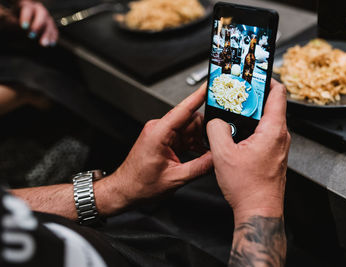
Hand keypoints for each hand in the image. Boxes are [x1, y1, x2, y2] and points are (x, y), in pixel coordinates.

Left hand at [19, 0, 57, 46]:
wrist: (23, 23)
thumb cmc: (15, 20)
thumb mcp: (12, 20)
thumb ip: (15, 23)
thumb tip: (24, 29)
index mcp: (27, 6)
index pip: (28, 9)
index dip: (26, 17)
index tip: (23, 27)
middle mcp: (39, 10)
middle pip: (42, 15)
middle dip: (38, 25)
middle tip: (32, 35)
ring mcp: (47, 18)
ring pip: (50, 24)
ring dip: (47, 34)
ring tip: (43, 44)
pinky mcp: (51, 26)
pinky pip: (54, 31)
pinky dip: (53, 37)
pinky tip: (51, 44)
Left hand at [99, 83, 211, 212]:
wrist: (125, 190)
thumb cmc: (139, 184)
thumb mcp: (175, 179)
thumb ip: (199, 167)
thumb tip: (217, 158)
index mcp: (159, 133)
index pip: (183, 109)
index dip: (199, 95)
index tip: (210, 85)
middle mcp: (159, 129)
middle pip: (190, 119)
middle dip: (205, 130)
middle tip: (217, 142)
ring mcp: (162, 134)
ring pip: (189, 129)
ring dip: (200, 140)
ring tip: (207, 154)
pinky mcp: (165, 140)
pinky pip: (184, 136)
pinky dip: (194, 144)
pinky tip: (200, 155)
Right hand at [206, 79, 290, 218]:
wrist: (258, 211)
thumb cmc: (248, 188)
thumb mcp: (223, 154)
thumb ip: (216, 130)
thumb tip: (215, 121)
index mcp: (273, 130)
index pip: (278, 93)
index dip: (267, 79)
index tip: (255, 74)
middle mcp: (280, 137)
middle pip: (271, 105)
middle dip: (253, 97)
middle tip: (238, 92)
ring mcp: (278, 147)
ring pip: (266, 121)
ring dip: (251, 115)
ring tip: (233, 113)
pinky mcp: (273, 156)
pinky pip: (264, 135)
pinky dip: (252, 129)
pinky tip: (236, 135)